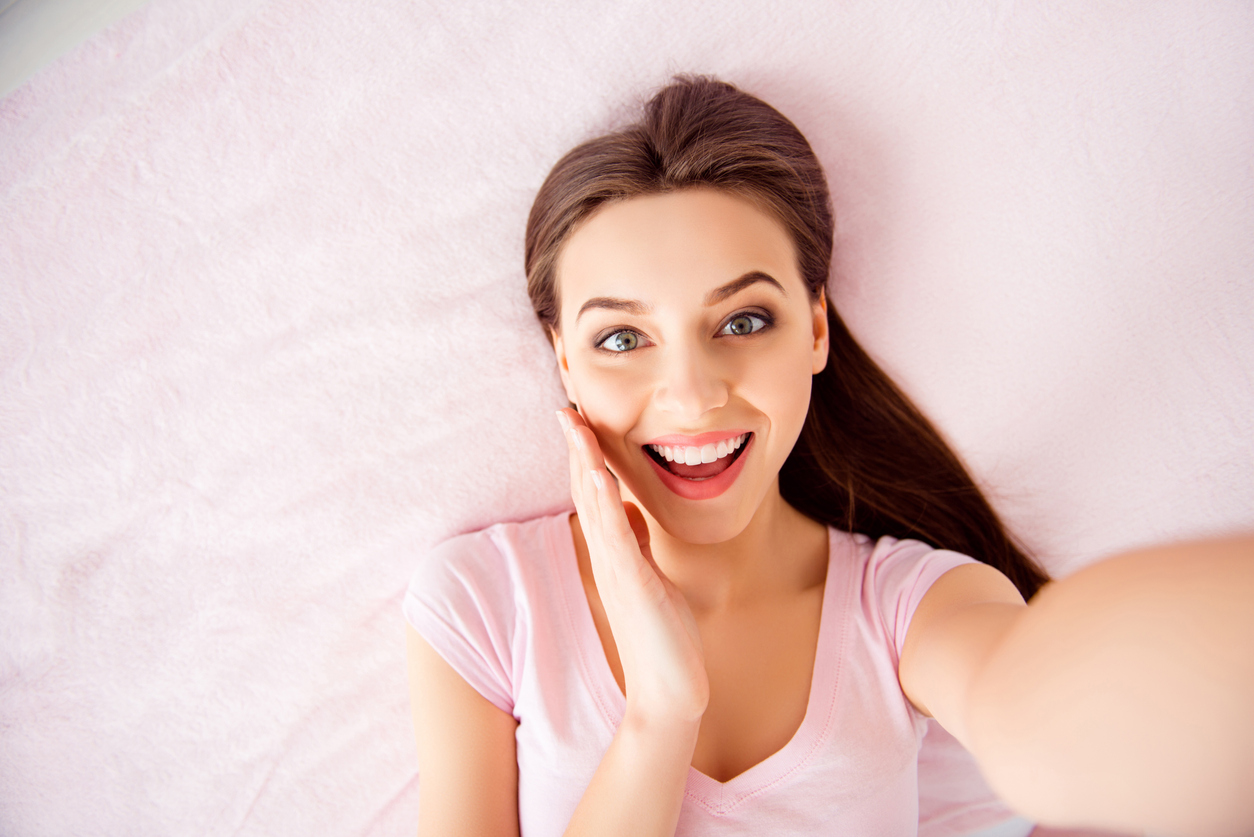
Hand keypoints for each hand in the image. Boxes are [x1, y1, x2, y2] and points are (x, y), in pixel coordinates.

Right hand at [557, 409, 708, 726]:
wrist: (668, 690)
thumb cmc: (663, 635)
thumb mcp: (650, 574)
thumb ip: (635, 542)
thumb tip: (629, 508)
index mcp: (614, 550)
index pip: (594, 491)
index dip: (585, 453)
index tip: (578, 418)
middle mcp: (608, 555)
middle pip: (585, 489)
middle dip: (577, 447)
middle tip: (565, 406)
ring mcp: (617, 568)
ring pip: (594, 504)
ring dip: (584, 462)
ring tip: (575, 425)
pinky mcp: (632, 583)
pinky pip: (615, 536)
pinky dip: (605, 502)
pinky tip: (600, 474)